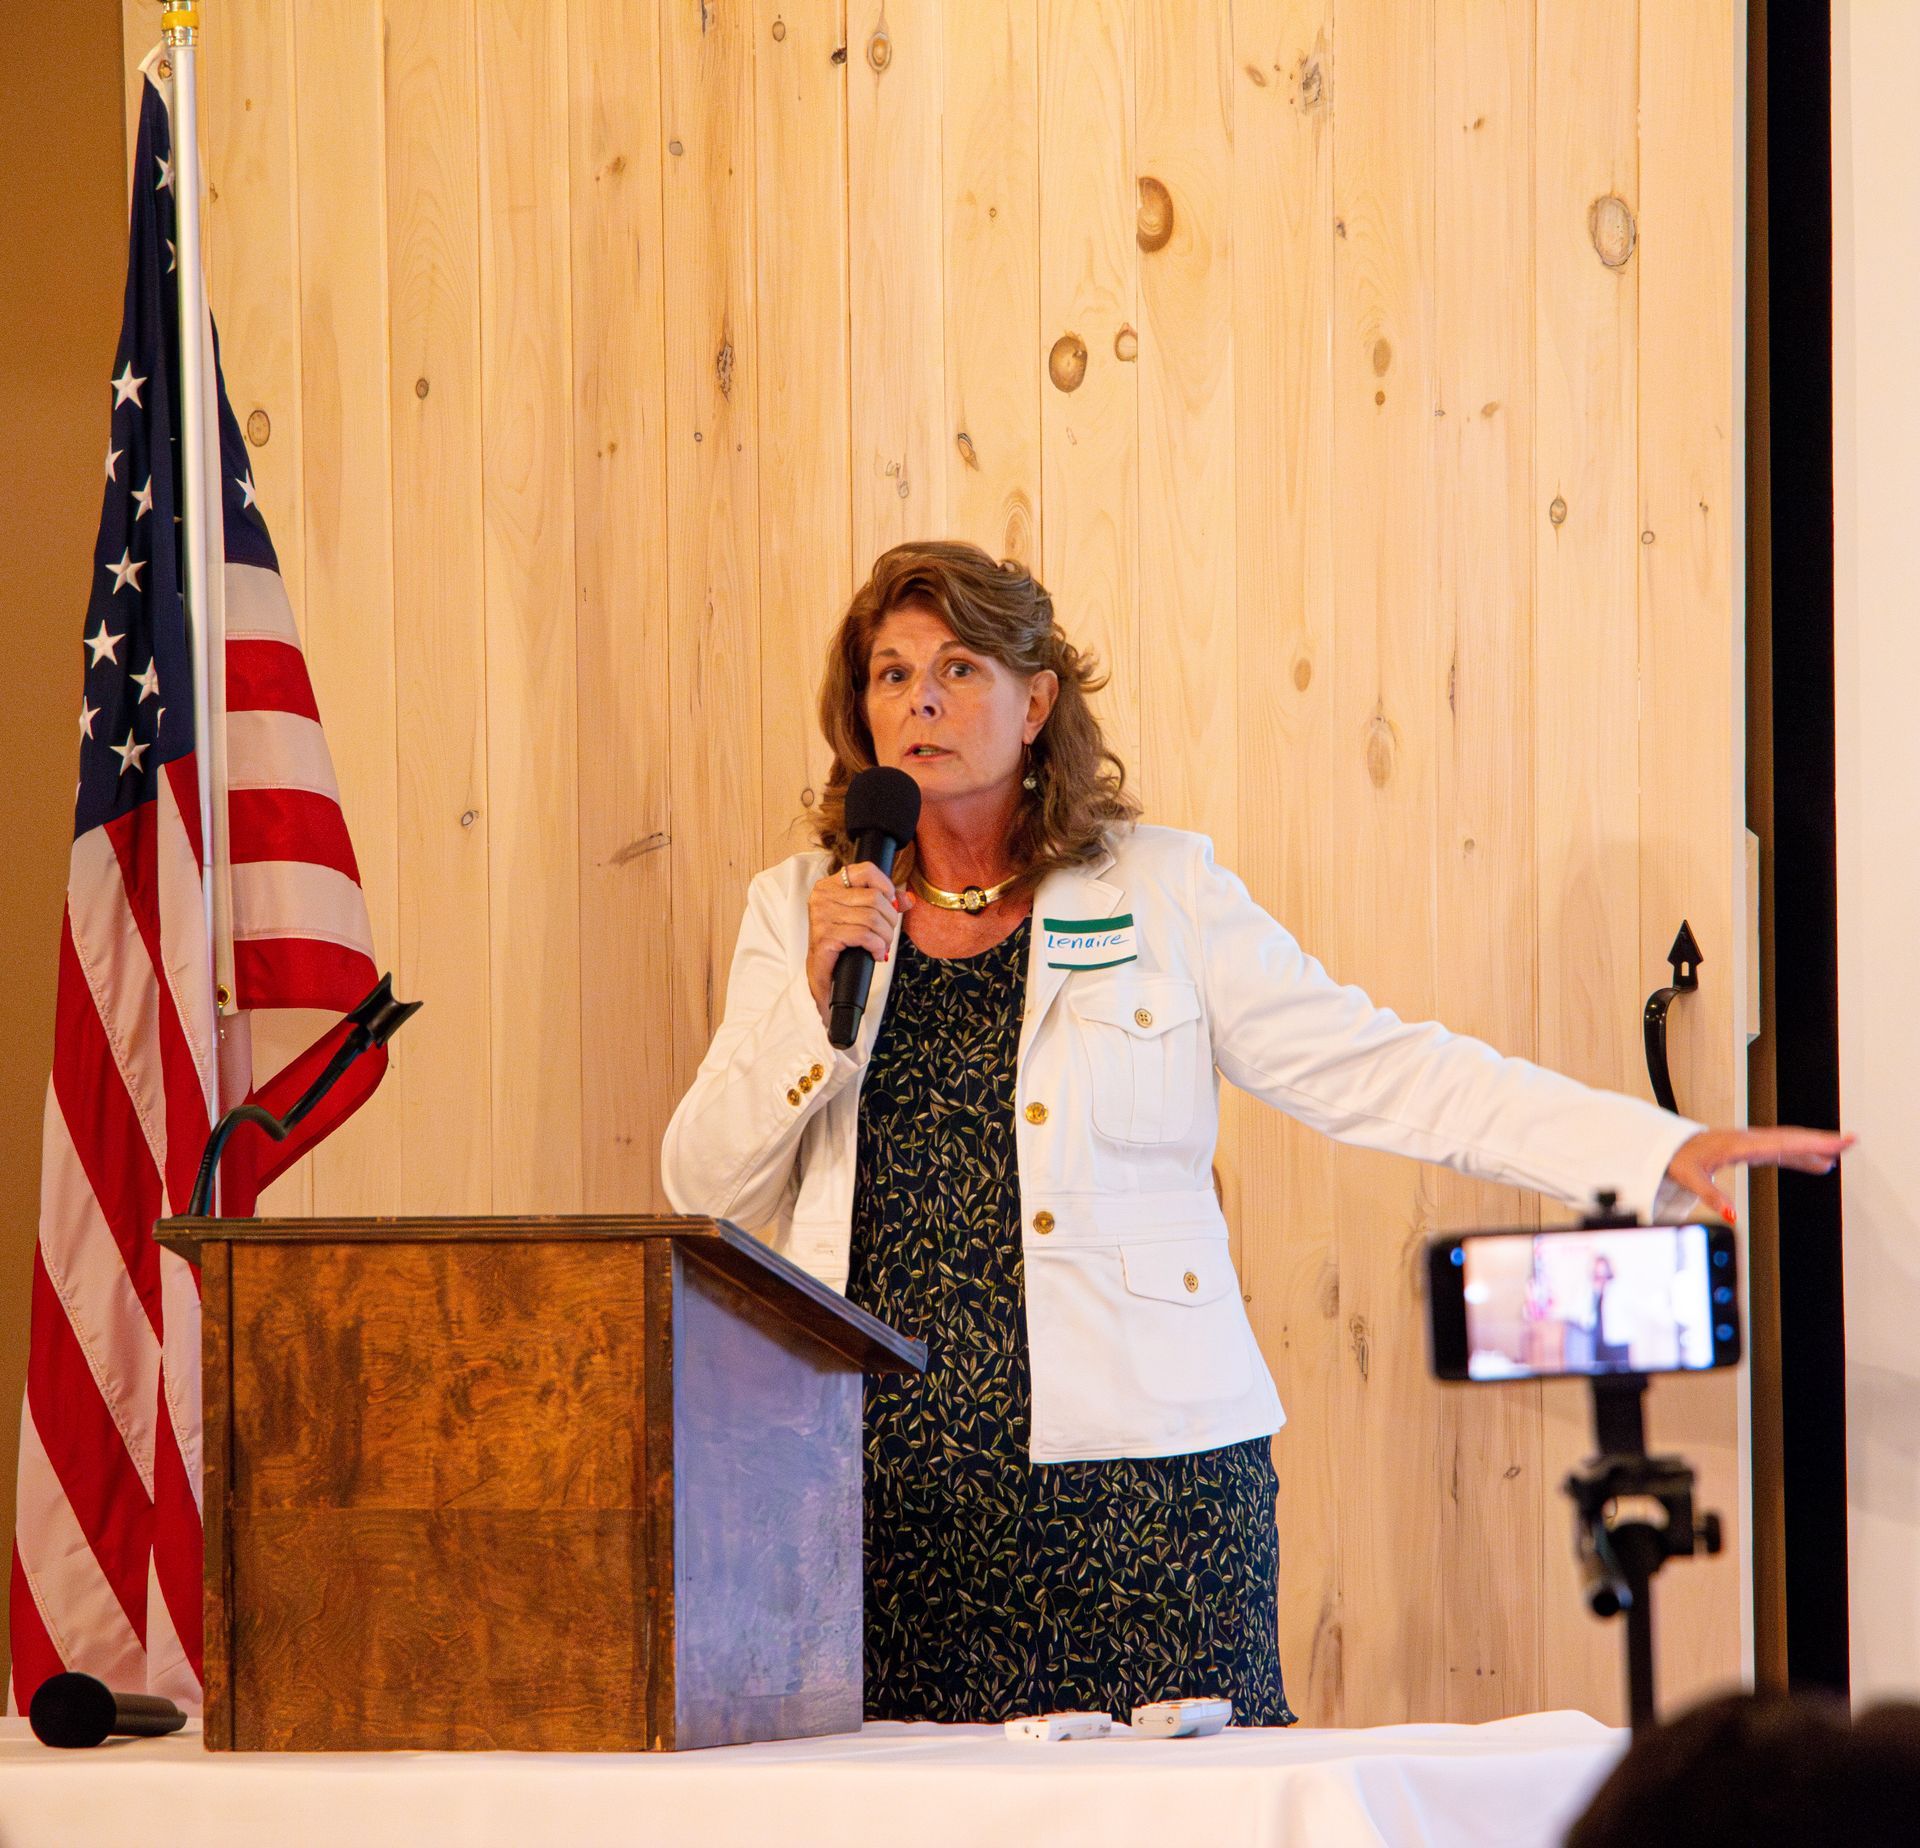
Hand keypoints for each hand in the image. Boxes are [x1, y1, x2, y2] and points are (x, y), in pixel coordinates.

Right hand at [806, 862, 912, 1022]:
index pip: (865, 870)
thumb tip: (907, 899)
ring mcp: (822, 917)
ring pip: (872, 917)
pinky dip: (877, 946)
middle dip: (890, 920)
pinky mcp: (825, 938)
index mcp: (830, 886)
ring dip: (885, 936)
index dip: (886, 885)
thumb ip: (882, 904)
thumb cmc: (839, 944)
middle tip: (887, 935)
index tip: (891, 904)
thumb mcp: (859, 918)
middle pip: (875, 898)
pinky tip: (877, 954)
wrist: (820, 976)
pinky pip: (864, 935)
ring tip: (882, 946)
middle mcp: (823, 897)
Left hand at [1665, 1126, 1856, 1222]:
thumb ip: (1711, 1197)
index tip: (1836, 1142)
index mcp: (1740, 1145)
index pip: (1783, 1143)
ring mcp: (1752, 1143)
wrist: (1670, 1148)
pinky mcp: (1752, 1148)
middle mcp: (1750, 1140)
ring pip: (1789, 1142)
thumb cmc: (1680, 1161)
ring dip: (1815, 1145)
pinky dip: (1802, 1153)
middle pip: (1792, 1138)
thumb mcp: (1691, 1179)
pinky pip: (1783, 1149)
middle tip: (1851, 1141)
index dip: (1812, 1142)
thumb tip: (1731, 1215)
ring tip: (1841, 1151)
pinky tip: (1818, 1162)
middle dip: (1821, 1139)